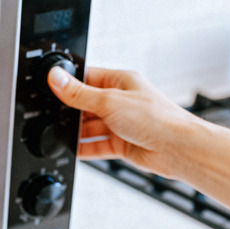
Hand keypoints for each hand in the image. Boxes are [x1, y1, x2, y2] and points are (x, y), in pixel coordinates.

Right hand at [47, 66, 198, 177]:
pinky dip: (84, 149)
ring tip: (61, 136)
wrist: (178, 149)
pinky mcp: (121, 143)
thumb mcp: (109, 101)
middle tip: (55, 117)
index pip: (87, 78)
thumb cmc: (157, 119)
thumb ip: (79, 93)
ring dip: (77, 133)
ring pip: (89, 127)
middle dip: (71, 112)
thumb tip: (56, 78)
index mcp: (121, 82)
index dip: (68, 84)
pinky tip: (73, 150)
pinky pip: (96, 146)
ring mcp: (121, 124)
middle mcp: (121, 101)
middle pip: (86, 105)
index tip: (50, 90)